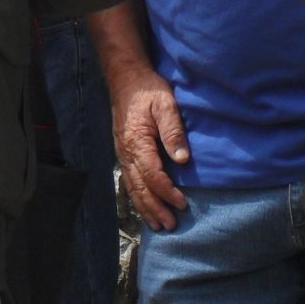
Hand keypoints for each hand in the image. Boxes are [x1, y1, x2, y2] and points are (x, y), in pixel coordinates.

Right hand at [108, 63, 189, 229]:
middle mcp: (126, 152)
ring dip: (145, 208)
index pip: (152, 175)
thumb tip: (182, 159)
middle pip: (140, 188)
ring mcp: (122, 153)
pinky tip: (144, 206)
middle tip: (171, 225)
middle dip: (155, 208)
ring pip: (132, 188)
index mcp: (137, 142)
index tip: (182, 204)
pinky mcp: (123, 152)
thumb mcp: (165, 104)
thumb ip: (173, 131)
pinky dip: (137, 197)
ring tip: (158, 225)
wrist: (125, 78)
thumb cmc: (148, 89)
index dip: (167, 192)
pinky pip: (128, 180)